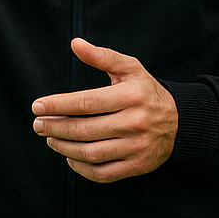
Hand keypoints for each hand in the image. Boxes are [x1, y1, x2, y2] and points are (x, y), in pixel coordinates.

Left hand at [31, 38, 177, 182]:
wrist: (181, 122)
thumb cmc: (147, 92)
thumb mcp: (130, 68)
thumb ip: (102, 56)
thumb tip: (76, 44)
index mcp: (130, 96)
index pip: (85, 102)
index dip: (57, 105)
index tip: (37, 106)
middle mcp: (134, 122)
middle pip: (84, 129)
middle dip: (55, 127)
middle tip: (38, 125)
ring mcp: (136, 147)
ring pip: (91, 152)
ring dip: (64, 147)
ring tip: (50, 138)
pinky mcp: (137, 165)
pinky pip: (103, 173)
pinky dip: (81, 168)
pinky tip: (70, 156)